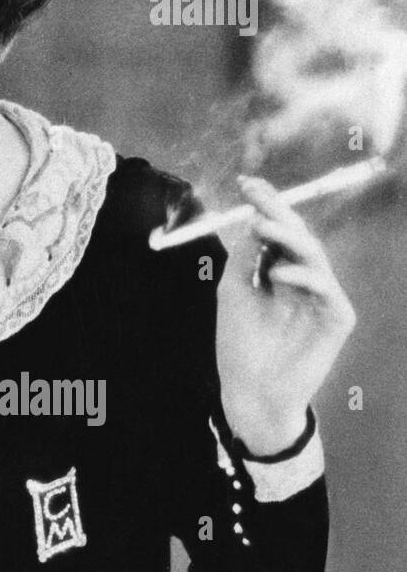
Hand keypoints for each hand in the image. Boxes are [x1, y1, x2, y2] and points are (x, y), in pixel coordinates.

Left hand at [214, 176, 355, 455]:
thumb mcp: (234, 292)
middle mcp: (304, 280)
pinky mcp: (337, 319)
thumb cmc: (239, 343)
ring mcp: (322, 298)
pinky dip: (302, 276)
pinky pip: (326, 289)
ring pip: (314, 256)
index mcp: (280, 271)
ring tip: (261, 225)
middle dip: (278, 211)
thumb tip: (254, 220)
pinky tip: (277, 273)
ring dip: (289, 238)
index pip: (277, 231)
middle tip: (257, 192)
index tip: (247, 181)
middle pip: (298, 237)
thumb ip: (245, 258)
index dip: (266, 205)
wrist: (250, 390)